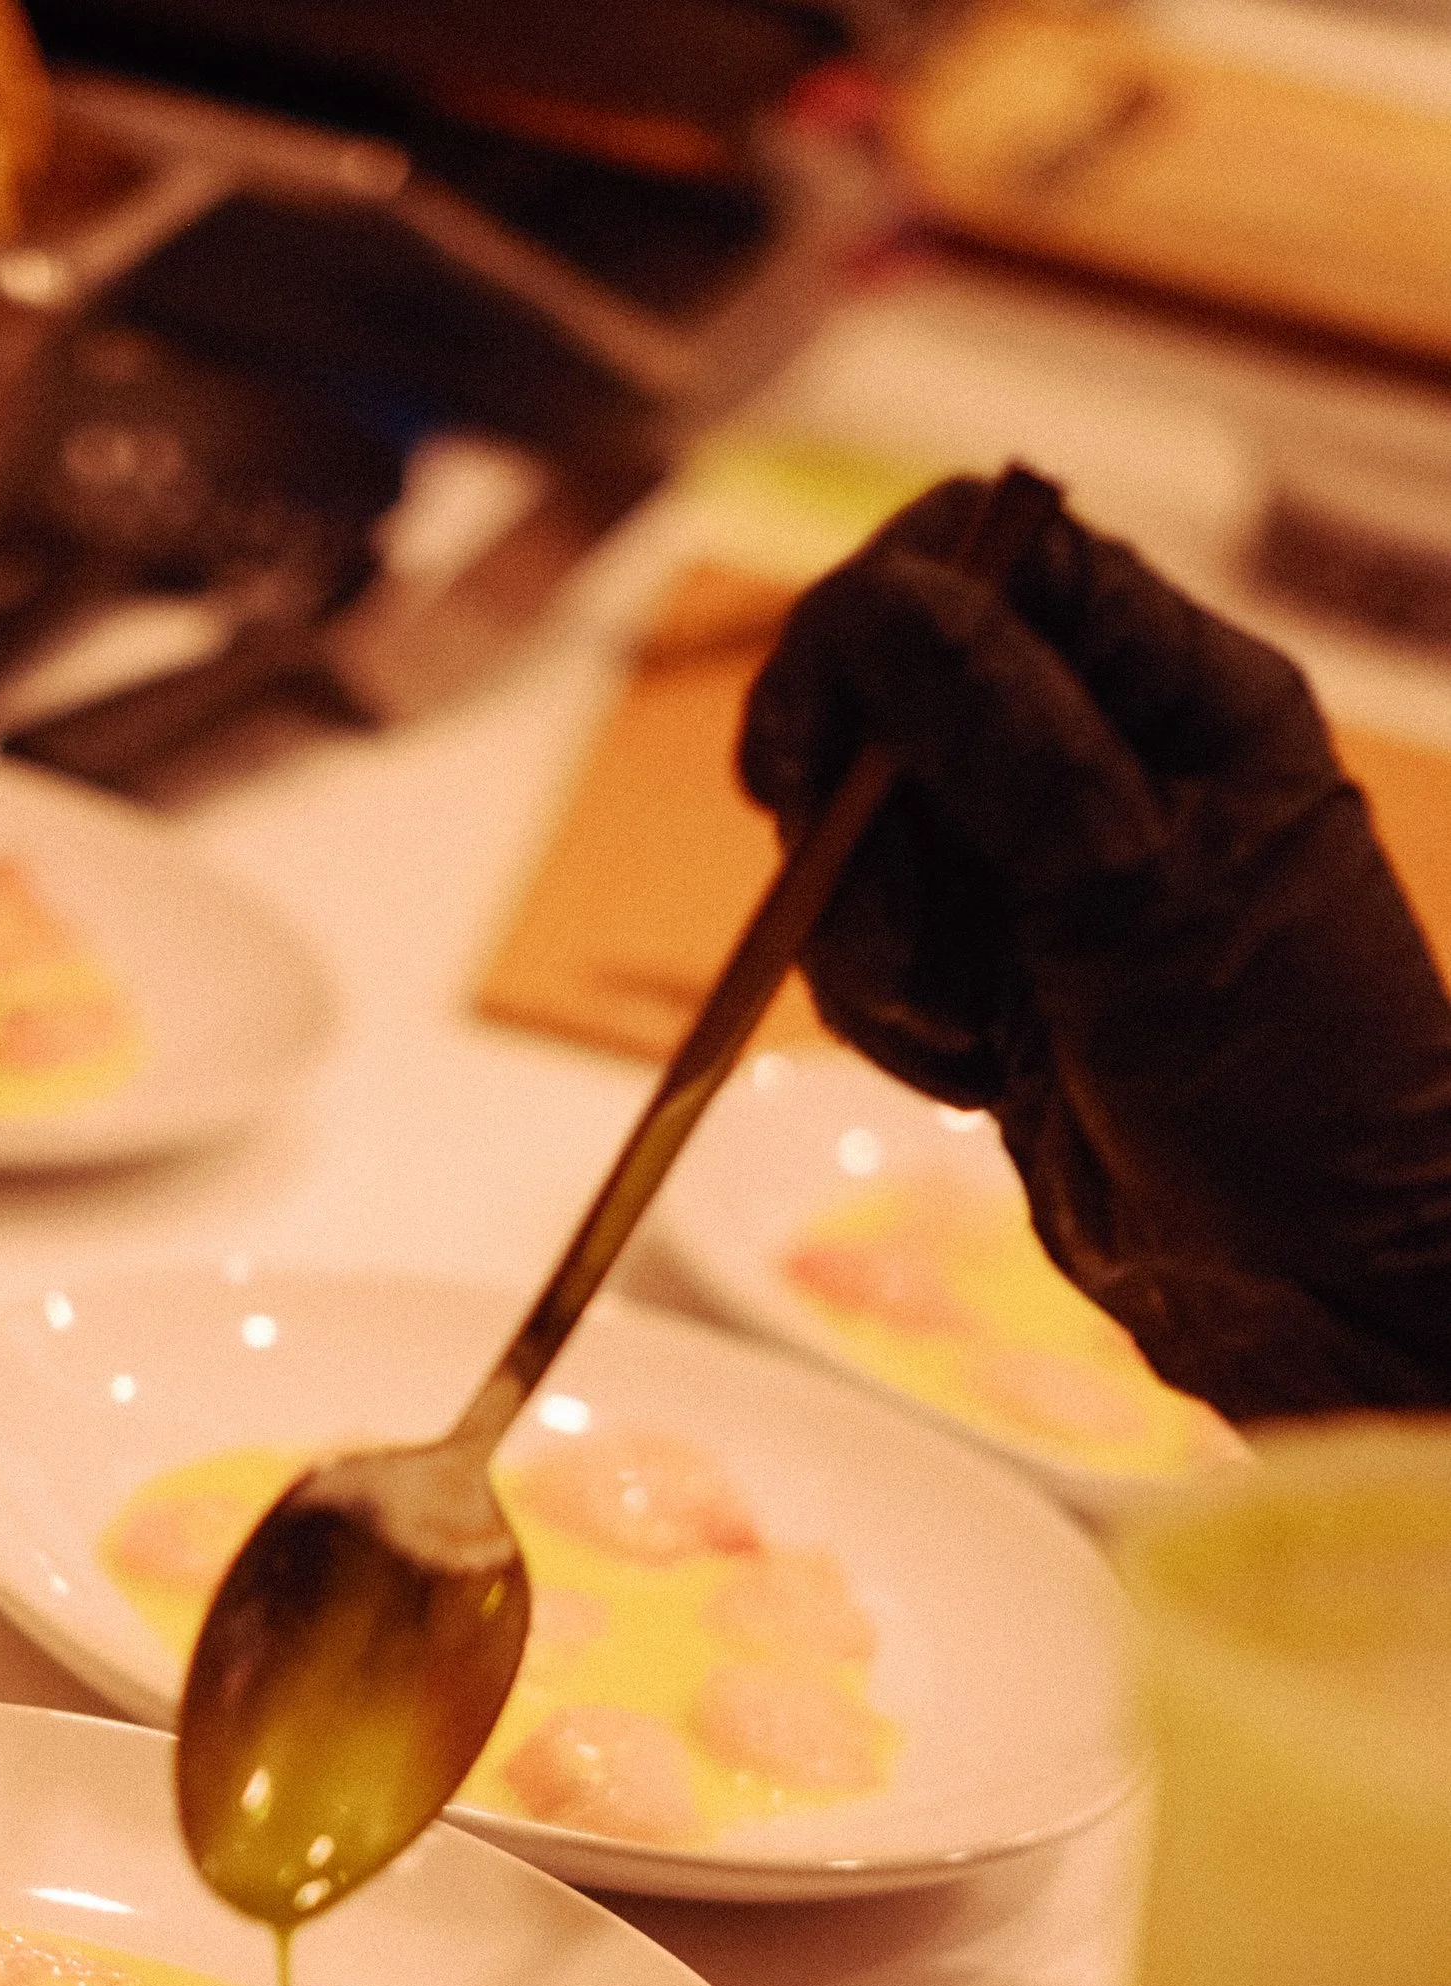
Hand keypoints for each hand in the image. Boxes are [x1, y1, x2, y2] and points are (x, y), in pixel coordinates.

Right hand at [738, 479, 1450, 1421]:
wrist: (1317, 1288)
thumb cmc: (1277, 1080)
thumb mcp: (1129, 884)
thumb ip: (996, 731)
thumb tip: (875, 599)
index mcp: (1179, 689)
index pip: (984, 556)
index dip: (870, 625)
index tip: (810, 751)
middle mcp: (1106, 760)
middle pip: (890, 699)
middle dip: (850, 816)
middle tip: (869, 917)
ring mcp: (1046, 878)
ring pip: (861, 843)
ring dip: (867, 943)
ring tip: (956, 1029)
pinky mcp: (1000, 983)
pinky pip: (875, 956)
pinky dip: (890, 1016)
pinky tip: (966, 1077)